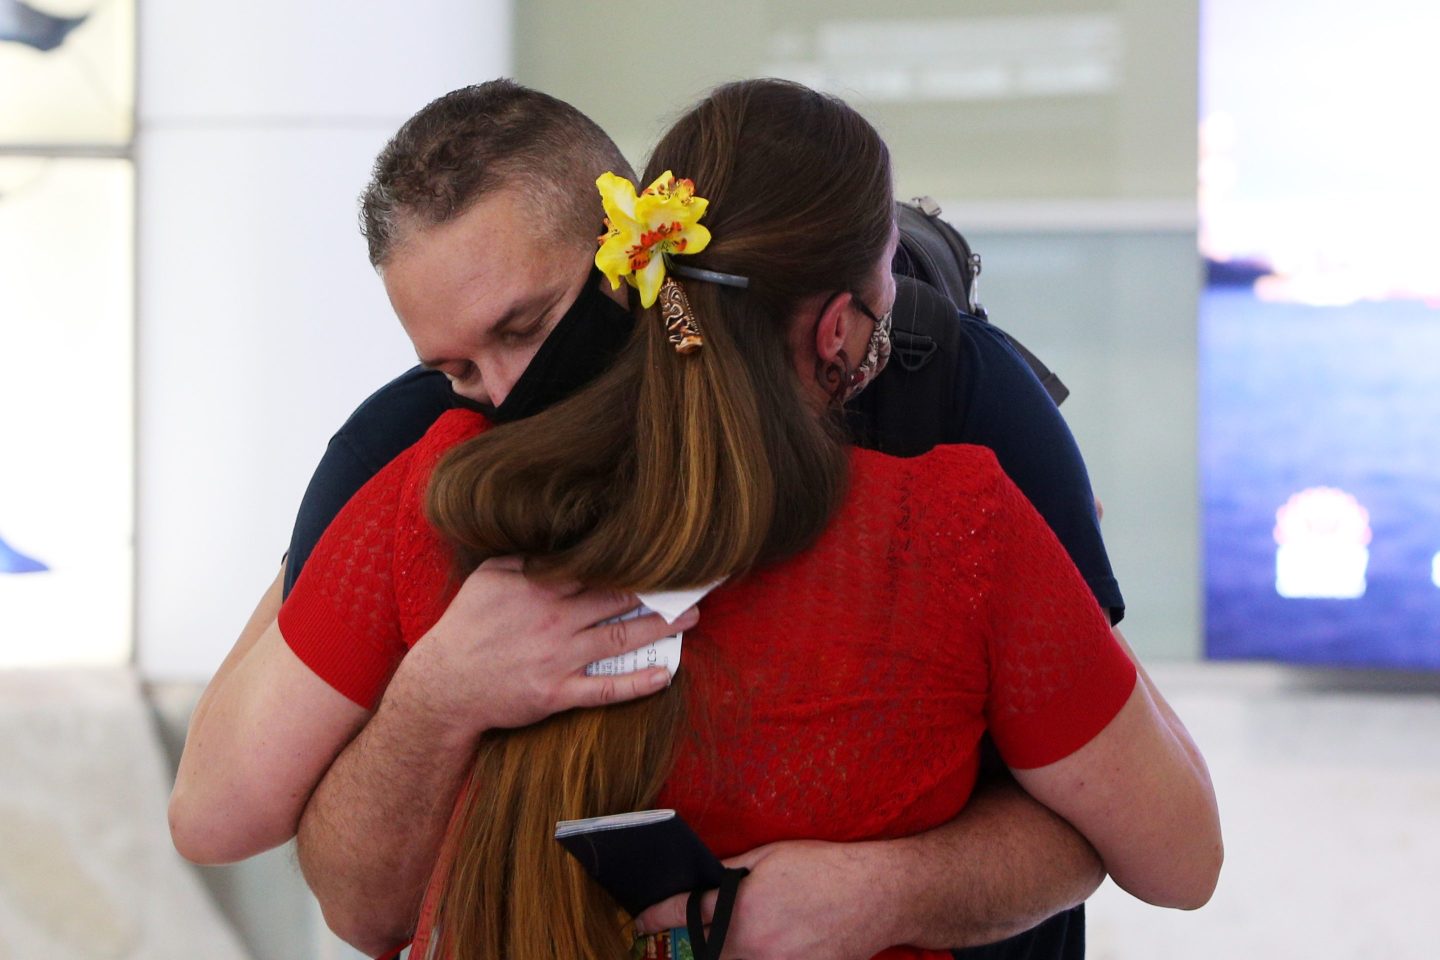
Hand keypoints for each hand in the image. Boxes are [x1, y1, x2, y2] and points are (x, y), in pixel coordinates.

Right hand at [397, 556, 697, 734]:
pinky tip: (665, 675)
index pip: (596, 567)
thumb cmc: (466, 628)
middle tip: (695, 579)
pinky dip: (637, 683)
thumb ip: (524, 559)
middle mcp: (555, 619)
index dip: (632, 560)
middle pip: (617, 598)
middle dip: (658, 588)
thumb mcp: (487, 579)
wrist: (443, 685)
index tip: (664, 551)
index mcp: (539, 587)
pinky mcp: (556, 693)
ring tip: (692, 616)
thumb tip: (558, 543)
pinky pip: (605, 689)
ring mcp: (558, 658)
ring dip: (660, 626)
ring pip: (620, 638)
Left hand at [634, 840, 898, 959]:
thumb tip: (697, 883)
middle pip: (701, 953)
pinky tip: (761, 946)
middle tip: (679, 936)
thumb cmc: (823, 868)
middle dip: (686, 945)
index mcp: (742, 907)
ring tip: (728, 938)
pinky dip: (750, 959)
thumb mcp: (770, 856)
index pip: (683, 916)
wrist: (877, 895)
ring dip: (721, 954)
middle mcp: (753, 944)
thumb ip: (728, 874)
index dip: (655, 918)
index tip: (640, 921)